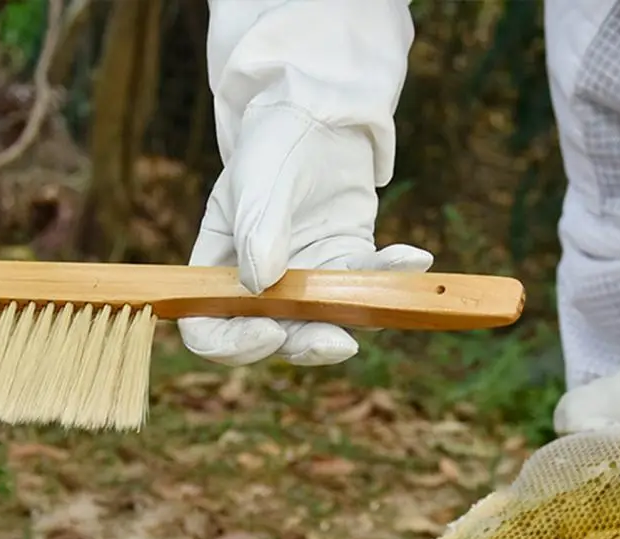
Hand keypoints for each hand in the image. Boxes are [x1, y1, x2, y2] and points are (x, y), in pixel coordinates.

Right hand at [179, 104, 432, 367]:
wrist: (319, 113)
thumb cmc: (275, 142)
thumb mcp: (259, 177)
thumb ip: (258, 227)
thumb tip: (261, 284)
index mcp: (217, 268)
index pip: (206, 326)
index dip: (232, 343)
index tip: (268, 331)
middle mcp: (257, 286)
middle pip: (272, 336)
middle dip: (305, 345)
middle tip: (338, 343)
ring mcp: (304, 281)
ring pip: (322, 324)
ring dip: (351, 324)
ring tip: (382, 307)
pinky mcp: (345, 266)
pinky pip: (368, 285)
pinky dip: (390, 276)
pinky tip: (413, 260)